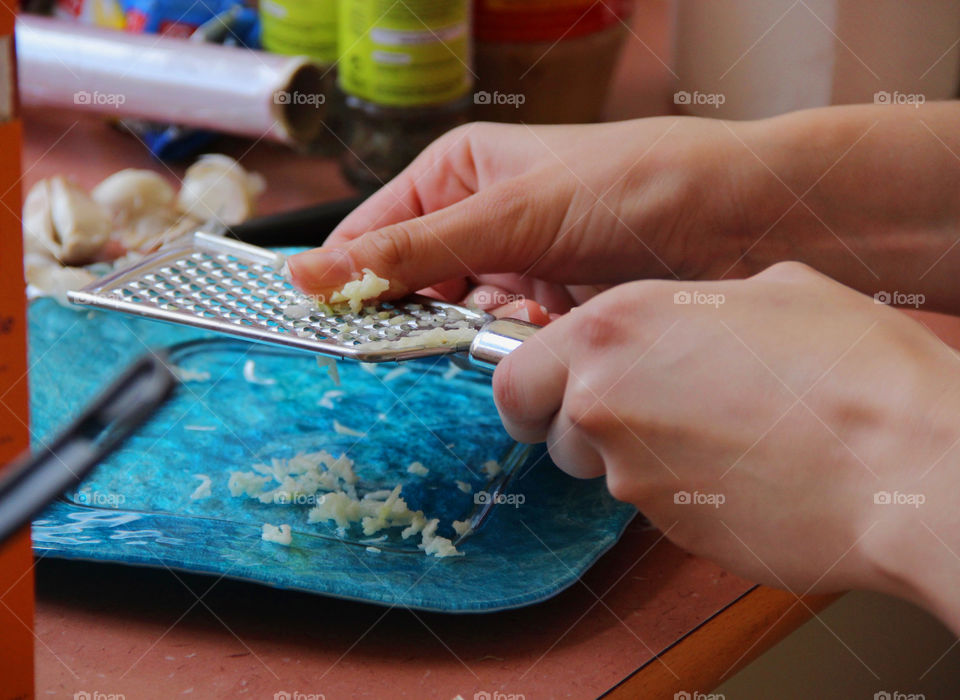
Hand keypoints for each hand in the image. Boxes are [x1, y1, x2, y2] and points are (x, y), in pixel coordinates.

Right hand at [287, 118, 756, 321]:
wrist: (740, 222)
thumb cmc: (629, 185)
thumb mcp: (507, 215)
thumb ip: (408, 251)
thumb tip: (307, 272)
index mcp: (458, 174)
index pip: (374, 232)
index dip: (346, 278)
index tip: (320, 327)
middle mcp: (482, 220)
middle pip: (413, 284)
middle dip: (416, 318)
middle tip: (415, 347)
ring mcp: (518, 266)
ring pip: (460, 321)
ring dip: (473, 338)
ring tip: (508, 330)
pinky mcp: (553, 307)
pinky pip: (506, 342)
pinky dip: (514, 350)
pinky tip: (536, 341)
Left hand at [495, 262, 959, 630]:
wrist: (907, 466)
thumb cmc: (852, 367)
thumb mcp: (770, 290)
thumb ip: (692, 307)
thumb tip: (687, 319)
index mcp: (614, 328)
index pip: (512, 373)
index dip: (533, 386)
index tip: (552, 390)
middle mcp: (603, 402)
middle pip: (548, 428)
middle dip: (578, 423)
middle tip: (642, 407)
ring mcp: (633, 476)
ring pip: (602, 470)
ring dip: (635, 456)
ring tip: (714, 431)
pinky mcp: (671, 530)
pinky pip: (653, 505)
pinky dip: (680, 490)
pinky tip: (740, 467)